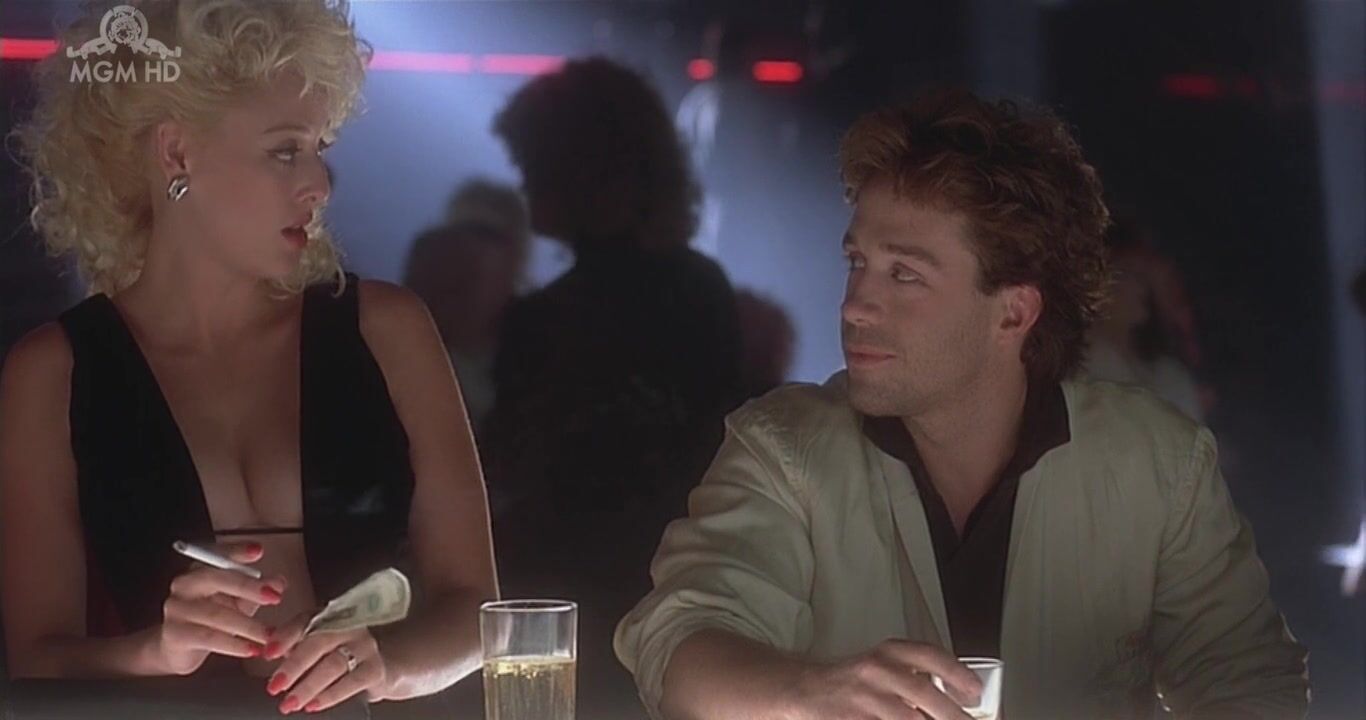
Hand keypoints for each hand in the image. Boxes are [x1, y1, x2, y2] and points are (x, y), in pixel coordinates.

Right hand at [153, 541, 286, 674]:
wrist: (181, 648)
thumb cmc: (214, 618)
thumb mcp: (240, 600)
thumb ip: (259, 589)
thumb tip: (278, 583)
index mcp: (201, 568)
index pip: (218, 554)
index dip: (237, 551)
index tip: (258, 551)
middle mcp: (185, 584)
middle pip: (216, 579)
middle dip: (249, 587)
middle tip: (275, 597)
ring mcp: (177, 609)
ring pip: (216, 614)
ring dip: (248, 626)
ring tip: (269, 635)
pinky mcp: (175, 634)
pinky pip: (209, 638)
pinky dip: (234, 644)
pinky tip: (252, 649)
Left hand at [264, 616, 388, 714]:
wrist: (387, 661)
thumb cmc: (343, 651)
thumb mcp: (317, 644)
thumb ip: (293, 644)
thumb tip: (264, 651)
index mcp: (329, 616)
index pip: (304, 621)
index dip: (285, 637)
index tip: (267, 653)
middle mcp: (348, 626)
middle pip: (318, 643)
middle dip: (293, 666)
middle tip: (274, 686)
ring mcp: (364, 646)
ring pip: (333, 664)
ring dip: (308, 686)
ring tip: (289, 703)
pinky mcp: (376, 668)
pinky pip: (352, 681)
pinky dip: (330, 695)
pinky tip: (313, 705)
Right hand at [789, 640, 982, 719]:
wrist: (804, 689)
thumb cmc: (852, 682)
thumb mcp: (882, 666)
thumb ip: (914, 677)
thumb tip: (954, 701)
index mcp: (888, 653)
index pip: (929, 655)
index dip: (957, 672)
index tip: (975, 690)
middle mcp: (876, 670)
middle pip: (924, 693)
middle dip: (952, 715)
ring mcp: (863, 697)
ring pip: (907, 718)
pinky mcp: (851, 718)